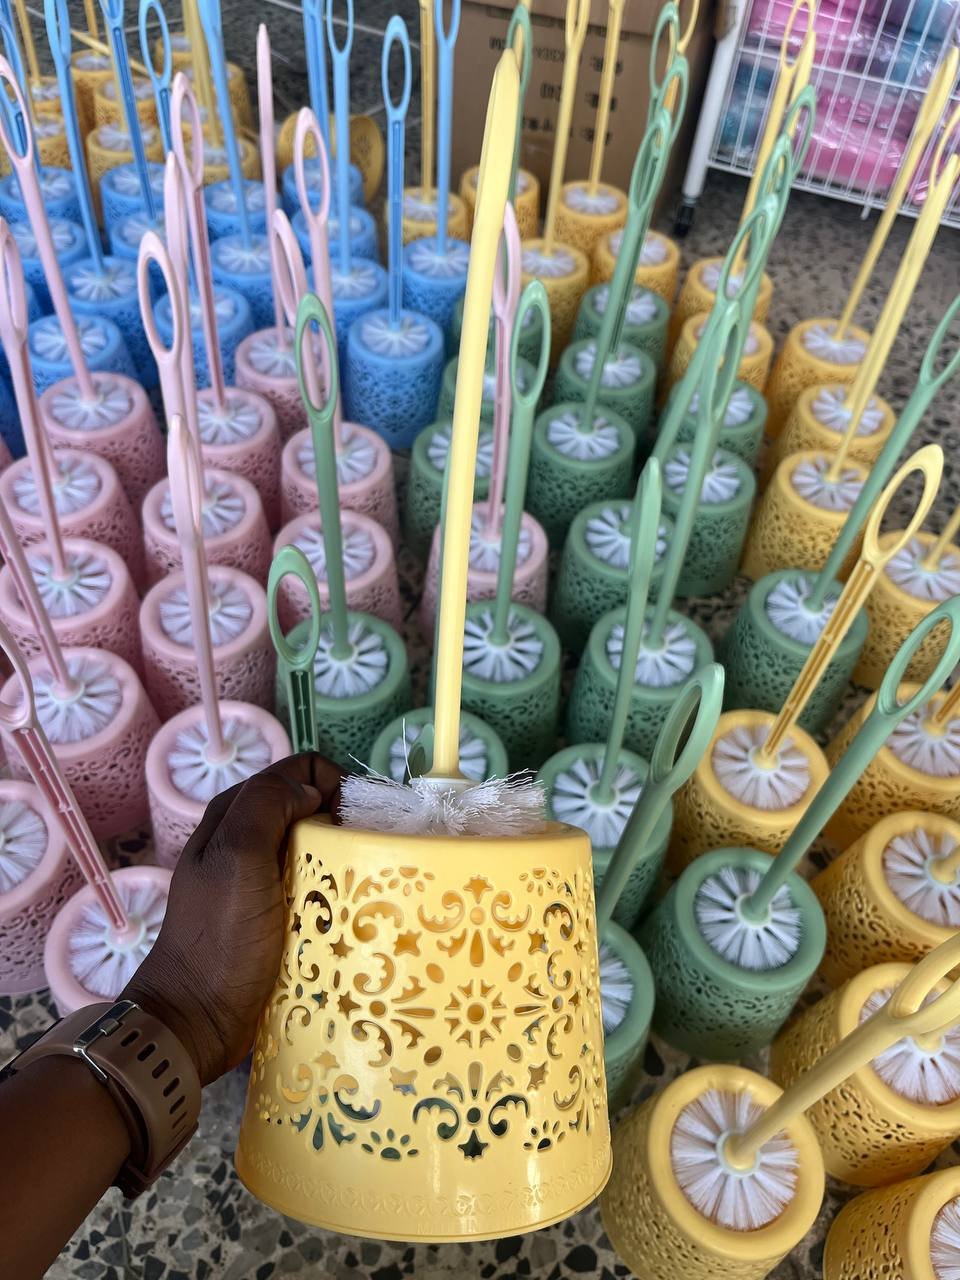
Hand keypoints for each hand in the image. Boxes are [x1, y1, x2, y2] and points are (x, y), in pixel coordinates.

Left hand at [125, 754, 341, 1085]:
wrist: (196, 1018)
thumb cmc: (219, 938)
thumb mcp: (237, 857)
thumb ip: (267, 806)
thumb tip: (313, 789)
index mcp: (235, 814)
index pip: (299, 770)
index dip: (331, 784)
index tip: (352, 821)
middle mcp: (248, 839)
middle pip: (311, 808)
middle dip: (342, 823)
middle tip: (362, 858)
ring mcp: (261, 880)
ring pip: (317, 849)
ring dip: (341, 862)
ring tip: (359, 888)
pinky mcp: (275, 917)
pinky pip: (315, 889)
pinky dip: (333, 894)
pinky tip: (345, 914)